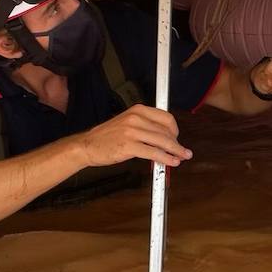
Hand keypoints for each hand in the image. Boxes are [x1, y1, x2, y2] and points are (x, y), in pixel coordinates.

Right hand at [77, 104, 192, 167]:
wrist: (87, 145)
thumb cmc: (107, 137)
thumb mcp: (128, 123)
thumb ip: (146, 126)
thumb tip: (165, 137)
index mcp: (138, 110)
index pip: (166, 117)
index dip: (175, 129)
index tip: (177, 138)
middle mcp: (136, 118)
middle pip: (166, 131)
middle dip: (177, 143)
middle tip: (184, 151)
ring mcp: (132, 131)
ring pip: (162, 141)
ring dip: (176, 151)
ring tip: (182, 157)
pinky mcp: (129, 145)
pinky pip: (153, 152)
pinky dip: (165, 158)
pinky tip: (171, 162)